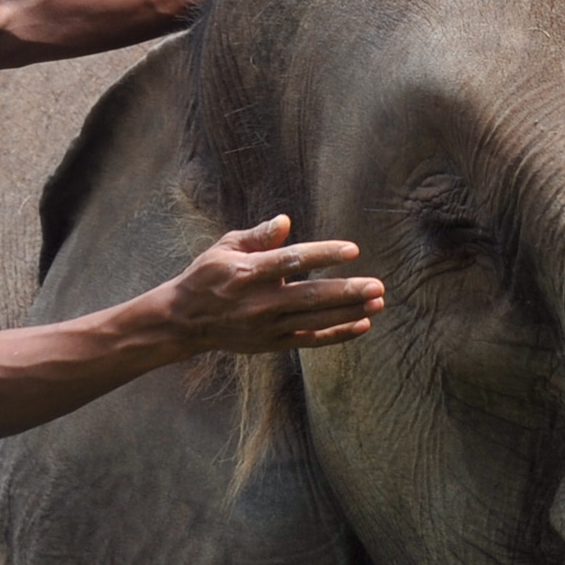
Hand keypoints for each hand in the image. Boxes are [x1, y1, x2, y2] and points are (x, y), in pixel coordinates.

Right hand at [156, 215, 379, 355]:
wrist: (185, 320)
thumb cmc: (208, 276)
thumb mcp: (225, 247)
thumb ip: (257, 235)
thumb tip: (285, 221)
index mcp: (248, 273)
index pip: (292, 261)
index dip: (323, 255)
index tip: (352, 250)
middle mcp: (260, 302)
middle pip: (310, 296)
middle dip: (347, 291)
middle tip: (377, 285)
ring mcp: (267, 326)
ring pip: (316, 319)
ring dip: (349, 312)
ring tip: (379, 302)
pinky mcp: (272, 343)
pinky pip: (311, 339)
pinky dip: (337, 334)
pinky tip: (362, 324)